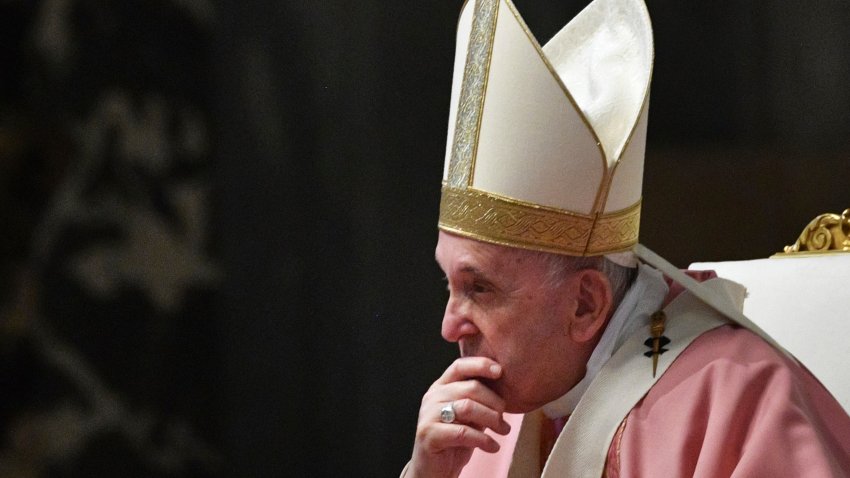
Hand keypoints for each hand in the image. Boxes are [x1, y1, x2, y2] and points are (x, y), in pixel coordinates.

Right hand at [408, 357, 510, 477]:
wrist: (433, 470)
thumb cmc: (454, 440)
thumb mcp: (469, 416)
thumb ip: (480, 401)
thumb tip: (506, 389)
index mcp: (441, 387)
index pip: (460, 366)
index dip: (480, 365)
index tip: (500, 371)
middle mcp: (432, 397)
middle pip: (470, 387)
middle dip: (494, 402)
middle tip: (505, 418)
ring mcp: (428, 415)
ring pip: (467, 407)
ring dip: (492, 419)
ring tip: (504, 430)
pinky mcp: (429, 434)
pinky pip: (463, 432)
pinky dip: (483, 440)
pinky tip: (493, 446)